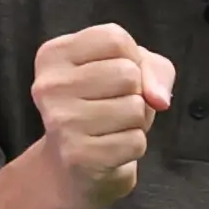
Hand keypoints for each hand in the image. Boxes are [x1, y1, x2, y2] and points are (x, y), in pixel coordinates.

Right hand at [28, 23, 175, 208]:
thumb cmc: (103, 108)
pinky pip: (136, 141)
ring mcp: (61, 122)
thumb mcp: (129, 71)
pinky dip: (133, 147)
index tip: (112, 78)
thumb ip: (153, 67)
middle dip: (135, 94)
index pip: (115, 39)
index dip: (132, 59)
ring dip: (136, 122)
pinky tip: (111, 150)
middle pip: (128, 73)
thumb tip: (158, 99)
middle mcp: (49, 86)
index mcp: (53, 56)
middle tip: (112, 109)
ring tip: (112, 128)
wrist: (73, 169)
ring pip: (136, 108)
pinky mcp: (78, 156)